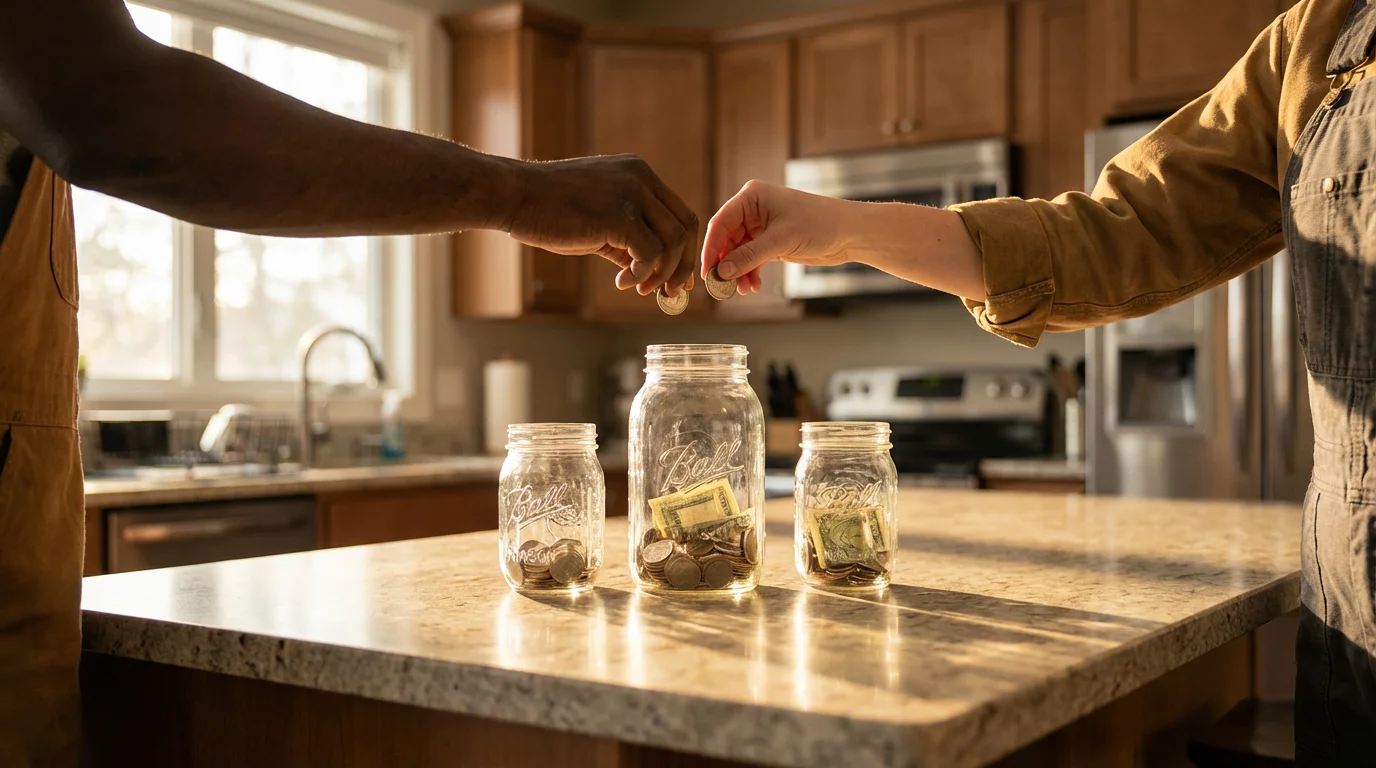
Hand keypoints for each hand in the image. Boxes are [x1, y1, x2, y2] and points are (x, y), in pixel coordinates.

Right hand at [503, 155, 698, 295]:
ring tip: (640, 288)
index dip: (684, 249)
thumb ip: (628, 237)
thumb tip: (652, 270)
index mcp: (639, 174)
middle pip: (686, 226)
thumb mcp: (598, 218)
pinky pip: (650, 253)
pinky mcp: (620, 216)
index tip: (675, 277)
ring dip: (662, 273)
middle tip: (670, 292)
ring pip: (673, 241)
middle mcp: (641, 178)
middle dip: (683, 264)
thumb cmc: (549, 209)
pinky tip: (622, 281)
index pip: (679, 212)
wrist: (514, 196)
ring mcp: (632, 194)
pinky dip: (642, 273)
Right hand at [701, 181, 851, 294]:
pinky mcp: (771, 242)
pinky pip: (751, 259)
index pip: (720, 223)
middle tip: (722, 286)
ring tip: (741, 289)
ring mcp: (762, 226)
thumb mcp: (781, 240)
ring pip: (738, 252)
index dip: (711, 248)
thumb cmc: (821, 223)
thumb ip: (749, 256)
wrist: (849, 233)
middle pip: (726, 239)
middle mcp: (753, 209)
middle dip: (726, 264)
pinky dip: (750, 273)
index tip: (707, 271)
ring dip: (738, 272)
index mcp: (752, 197)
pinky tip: (752, 285)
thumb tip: (723, 271)